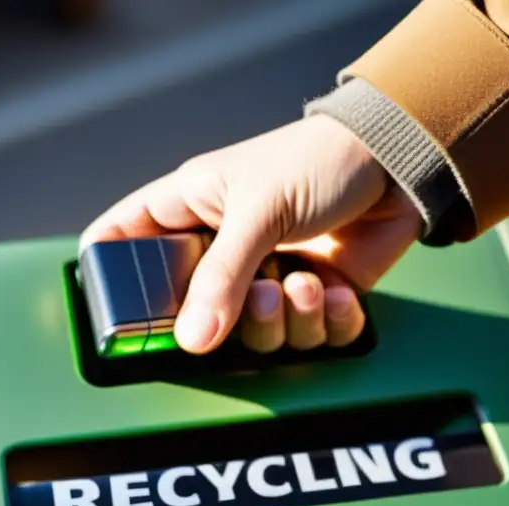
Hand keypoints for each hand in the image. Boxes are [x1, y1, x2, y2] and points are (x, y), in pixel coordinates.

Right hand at [79, 114, 422, 354]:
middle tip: (255, 295)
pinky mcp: (313, 297)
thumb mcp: (259, 210)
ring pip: (255, 336)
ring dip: (284, 320)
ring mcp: (266, 277)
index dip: (109, 276)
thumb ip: (222, 277)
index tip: (122, 316)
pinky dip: (326, 322)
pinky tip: (335, 291)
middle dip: (228, 320)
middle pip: (190, 315)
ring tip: (303, 283)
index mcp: (188, 211)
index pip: (119, 240)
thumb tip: (191, 341)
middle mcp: (221, 251)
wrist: (399, 161)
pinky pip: (309, 337)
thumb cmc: (317, 162)